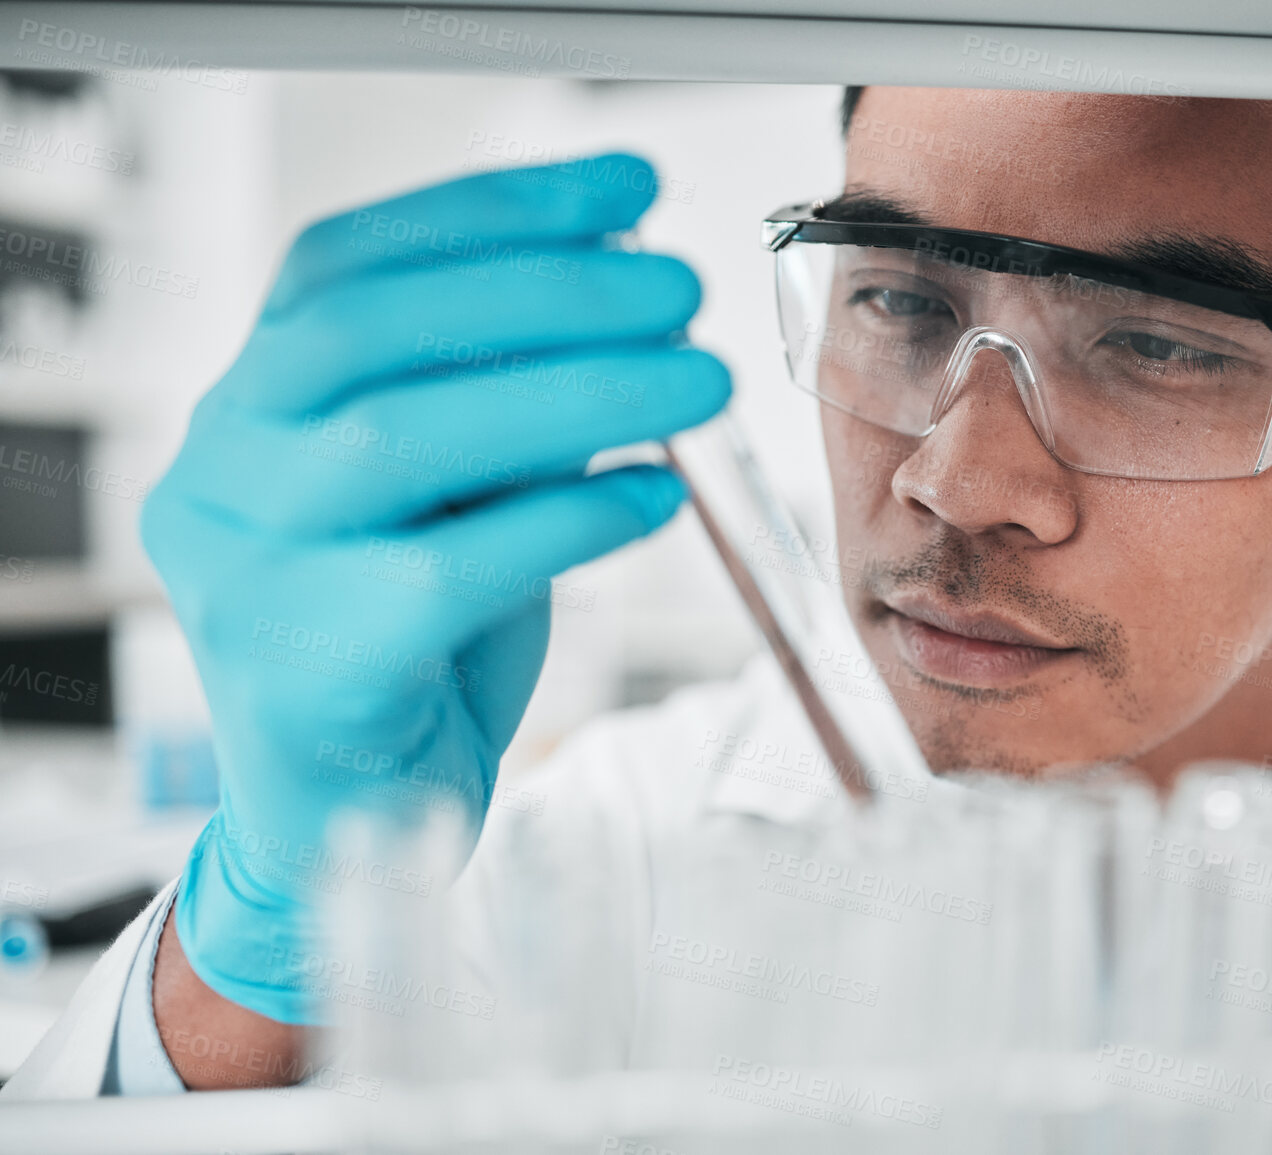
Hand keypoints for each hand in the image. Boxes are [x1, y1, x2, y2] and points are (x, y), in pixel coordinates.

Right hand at [141, 154, 727, 1023]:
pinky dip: (567, 521)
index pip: (348, 263)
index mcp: (253, 401)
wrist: (355, 811)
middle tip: (681, 294)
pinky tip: (652, 501)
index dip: (495, 210)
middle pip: (371, 333)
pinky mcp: (301, 670)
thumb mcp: (456, 491)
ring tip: (697, 383)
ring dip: (577, 396)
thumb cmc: (417, 634)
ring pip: (402, 440)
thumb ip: (507, 396)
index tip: (627, 190)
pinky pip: (444, 570)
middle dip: (547, 295)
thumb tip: (632, 292)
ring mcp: (241, 570)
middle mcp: (221, 469)